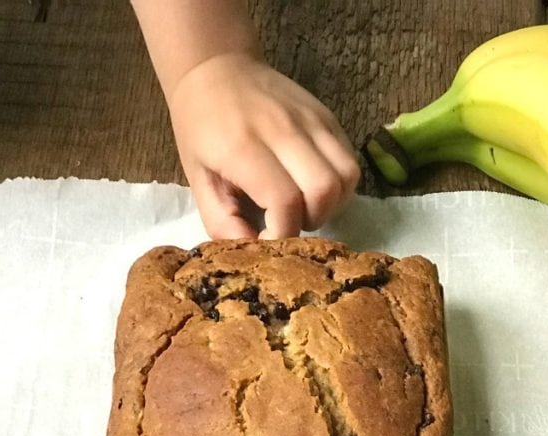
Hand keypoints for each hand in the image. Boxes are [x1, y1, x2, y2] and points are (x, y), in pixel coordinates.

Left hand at [167, 52, 360, 238]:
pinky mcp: (327, 117)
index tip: (269, 239)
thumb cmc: (202, 130)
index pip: (285, 201)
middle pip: (325, 190)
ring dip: (332, 203)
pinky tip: (315, 188)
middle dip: (312, 219)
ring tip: (307, 206)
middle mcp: (283, 129)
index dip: (282, 233)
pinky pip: (350, 160)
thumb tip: (254, 253)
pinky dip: (340, 185)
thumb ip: (222, 222)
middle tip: (291, 221)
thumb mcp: (197, 179)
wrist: (216, 68)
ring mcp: (311, 119)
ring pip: (347, 176)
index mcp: (244, 146)